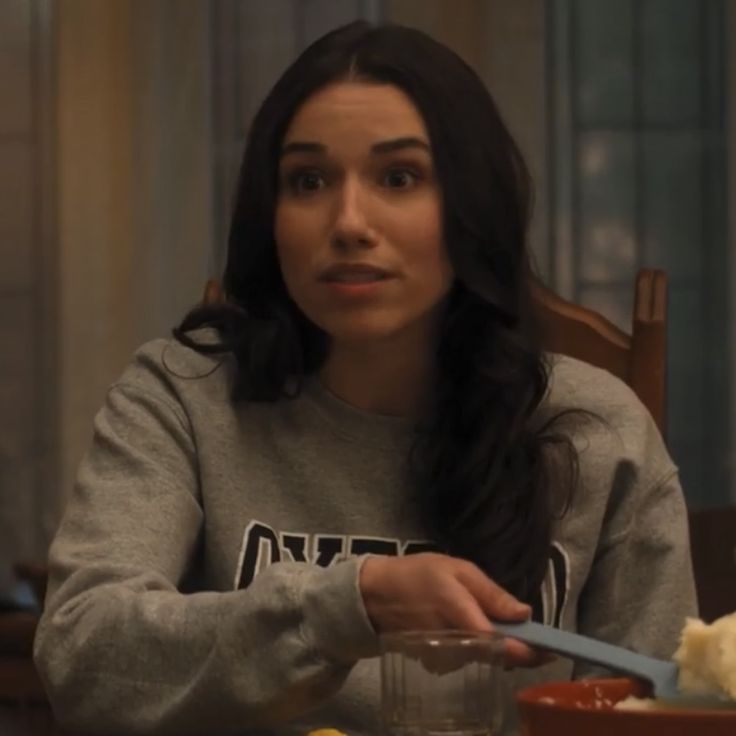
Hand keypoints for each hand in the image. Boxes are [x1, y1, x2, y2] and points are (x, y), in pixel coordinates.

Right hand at [359, 552, 546, 666]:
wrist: (374, 595)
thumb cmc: (418, 574)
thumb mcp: (457, 570)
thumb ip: (492, 594)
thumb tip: (525, 614)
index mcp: (465, 619)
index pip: (506, 647)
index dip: (532, 652)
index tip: (552, 651)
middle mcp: (457, 647)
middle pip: (498, 656)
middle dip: (513, 645)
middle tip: (515, 624)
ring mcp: (445, 660)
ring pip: (482, 657)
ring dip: (490, 642)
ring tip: (476, 614)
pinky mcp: (436, 664)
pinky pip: (465, 658)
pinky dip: (470, 645)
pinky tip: (459, 625)